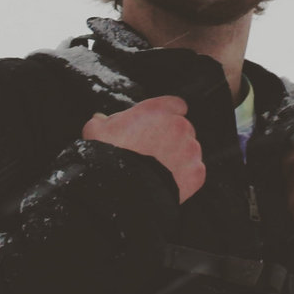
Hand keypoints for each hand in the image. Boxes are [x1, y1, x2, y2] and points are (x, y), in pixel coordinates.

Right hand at [82, 96, 205, 202]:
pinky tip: (167, 181)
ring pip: (189, 150)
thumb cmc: (110, 155)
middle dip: (171, 138)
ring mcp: (190, 149)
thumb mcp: (97, 131)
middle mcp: (179, 125)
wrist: (124, 189)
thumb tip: (99, 120)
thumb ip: (103, 121)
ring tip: (159, 170)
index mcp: (158, 110)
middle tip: (153, 152)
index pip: (175, 105)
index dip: (167, 115)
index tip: (159, 124)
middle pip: (183, 128)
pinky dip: (184, 176)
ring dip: (179, 156)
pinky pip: (194, 171)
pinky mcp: (196, 172)